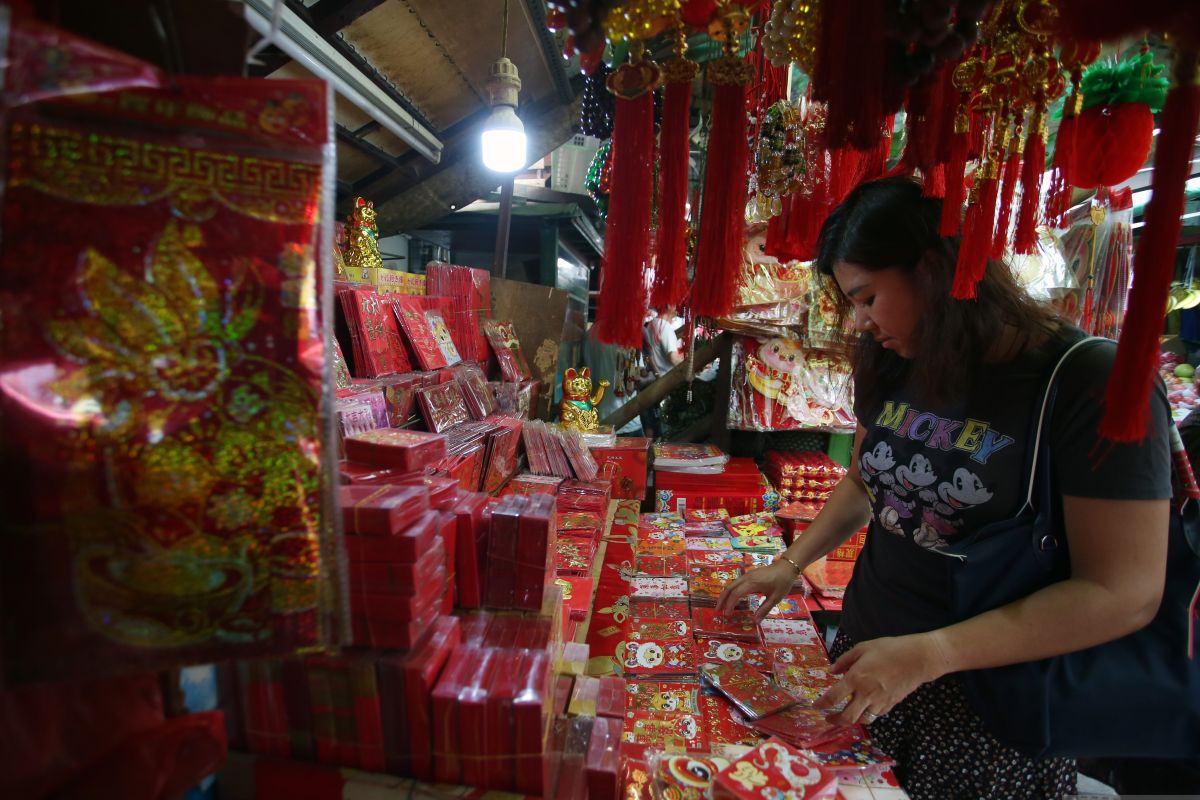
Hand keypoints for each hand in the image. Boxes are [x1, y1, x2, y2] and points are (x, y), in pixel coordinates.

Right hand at [715, 560, 796, 621]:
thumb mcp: (775, 598)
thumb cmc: (782, 582)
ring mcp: (747, 575)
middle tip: (717, 610)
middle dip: (722, 599)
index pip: (736, 594)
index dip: (730, 604)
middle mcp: (747, 578)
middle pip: (729, 588)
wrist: (786, 567)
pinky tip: (731, 598)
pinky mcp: (749, 575)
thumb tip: (755, 622)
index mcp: (753, 583)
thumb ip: (764, 609)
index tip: (727, 614)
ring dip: (725, 595)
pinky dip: (731, 591)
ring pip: (731, 584)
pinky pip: (736, 583)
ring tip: (722, 606)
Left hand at [813, 632, 950, 725]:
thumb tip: (831, 671)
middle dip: (834, 720)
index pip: (833, 697)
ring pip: (862, 720)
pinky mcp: (890, 706)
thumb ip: (844, 661)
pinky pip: (874, 714)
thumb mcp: (863, 648)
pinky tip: (863, 706)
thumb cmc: (889, 649)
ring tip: (844, 714)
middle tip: (827, 718)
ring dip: (851, 719)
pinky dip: (866, 713)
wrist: (918, 659)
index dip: (821, 704)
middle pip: (846, 717)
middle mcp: (866, 695)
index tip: (815, 706)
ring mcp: (880, 703)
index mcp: (856, 679)